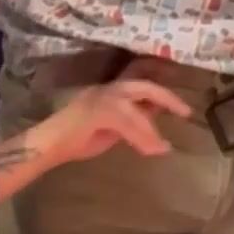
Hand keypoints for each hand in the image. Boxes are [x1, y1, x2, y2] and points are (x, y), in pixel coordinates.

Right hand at [34, 76, 191, 165]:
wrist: (48, 145)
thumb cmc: (74, 139)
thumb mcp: (111, 127)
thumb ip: (130, 121)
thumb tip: (153, 118)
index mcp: (108, 91)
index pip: (138, 82)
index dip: (160, 88)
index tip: (180, 100)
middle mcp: (105, 90)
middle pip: (142, 86)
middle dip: (166, 97)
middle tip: (185, 111)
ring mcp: (99, 99)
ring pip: (134, 109)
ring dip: (150, 129)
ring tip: (163, 147)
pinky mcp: (96, 113)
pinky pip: (126, 123)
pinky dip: (141, 137)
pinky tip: (150, 150)